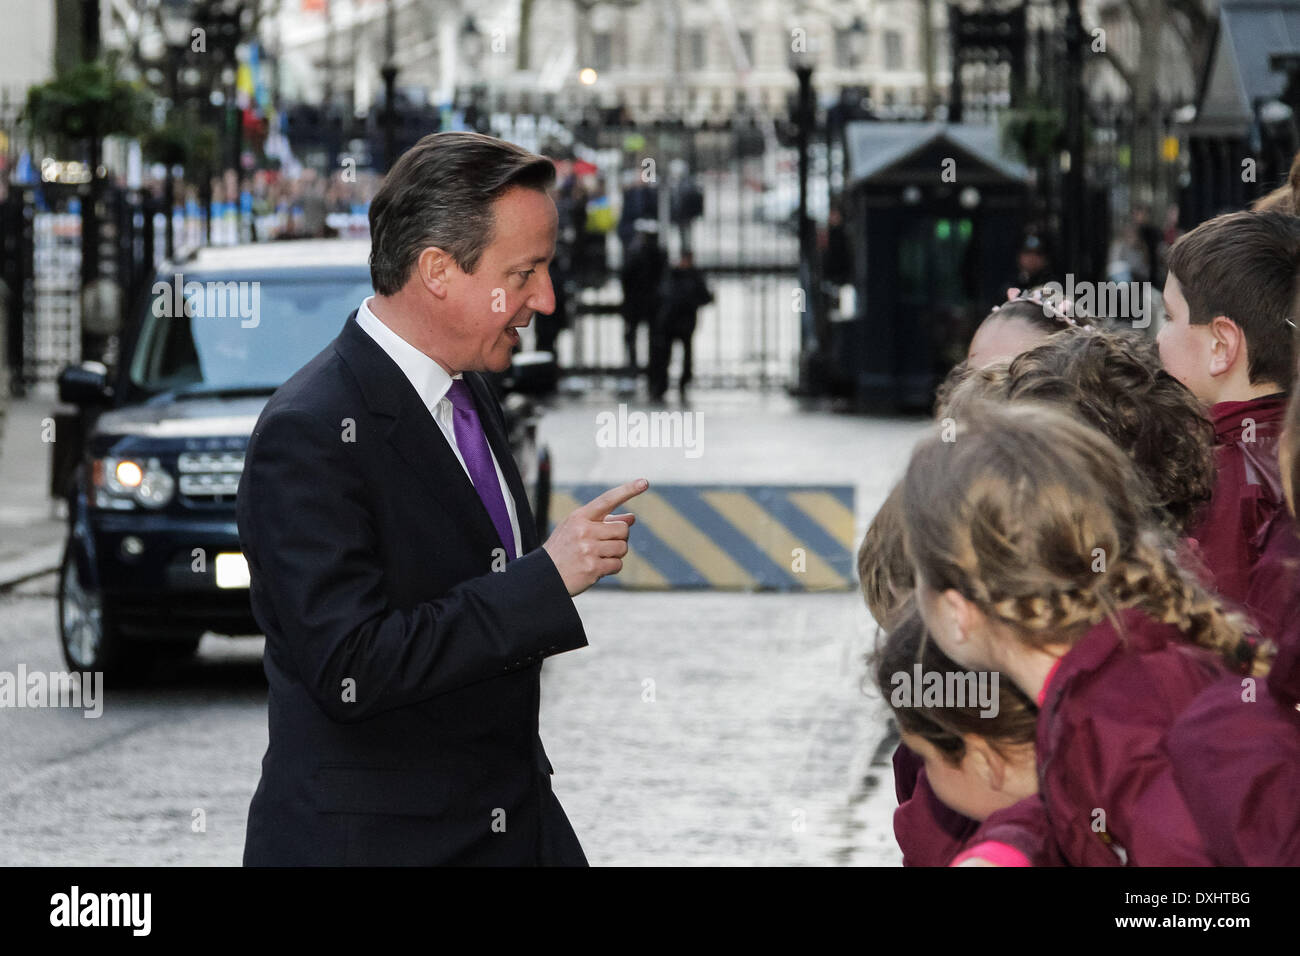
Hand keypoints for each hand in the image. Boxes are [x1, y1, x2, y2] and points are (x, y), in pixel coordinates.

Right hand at [543, 478, 648, 595]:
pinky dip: (612, 567)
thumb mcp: (578, 529)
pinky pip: (617, 564)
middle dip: (619, 538)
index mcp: (579, 517)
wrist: (545, 575)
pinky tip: (597, 568)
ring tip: (598, 557)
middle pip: (622, 529)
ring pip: (622, 547)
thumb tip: (631, 518)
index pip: (607, 500)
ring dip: (616, 554)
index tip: (644, 482)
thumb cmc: (565, 549)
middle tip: (605, 545)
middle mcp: (584, 530)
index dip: (627, 490)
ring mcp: (588, 549)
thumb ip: (604, 522)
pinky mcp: (592, 567)